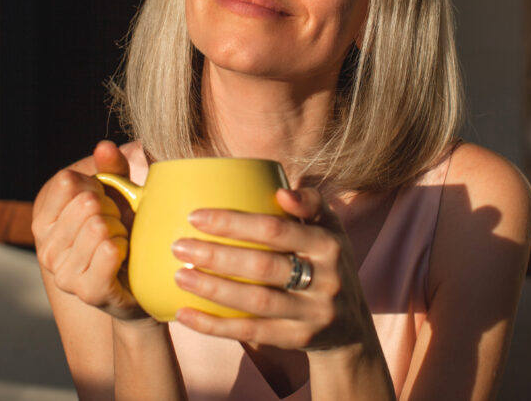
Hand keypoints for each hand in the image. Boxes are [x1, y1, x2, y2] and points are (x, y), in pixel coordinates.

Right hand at [32, 140, 147, 320]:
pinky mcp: (87, 291)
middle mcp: (46, 248)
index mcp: (44, 221)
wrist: (137, 282)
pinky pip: (109, 251)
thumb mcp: (117, 195)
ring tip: (119, 242)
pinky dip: (124, 248)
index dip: (95, 185)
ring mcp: (63, 273)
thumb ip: (111, 168)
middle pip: (86, 204)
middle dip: (111, 209)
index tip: (103, 200)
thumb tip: (105, 146)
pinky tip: (123, 257)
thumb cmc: (122, 232)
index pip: (67, 182)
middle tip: (115, 226)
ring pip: (98, 227)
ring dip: (120, 230)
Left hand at [170, 187, 376, 351]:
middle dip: (217, 255)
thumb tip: (281, 190)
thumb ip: (309, 203)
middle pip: (263, 266)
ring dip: (213, 289)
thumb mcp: (330, 228)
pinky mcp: (297, 340)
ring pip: (256, 302)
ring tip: (179, 276)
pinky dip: (215, 326)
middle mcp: (325, 280)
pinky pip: (251, 333)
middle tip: (179, 247)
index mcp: (328, 244)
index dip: (235, 223)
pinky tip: (185, 314)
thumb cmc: (327, 262)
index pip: (276, 230)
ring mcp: (312, 313)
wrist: (351, 325)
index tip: (196, 217)